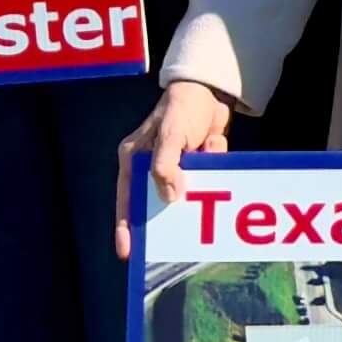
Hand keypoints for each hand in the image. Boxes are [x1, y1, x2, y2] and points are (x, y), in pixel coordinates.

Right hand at [123, 76, 235, 259]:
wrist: (211, 89)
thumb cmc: (181, 108)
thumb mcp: (169, 135)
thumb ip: (165, 165)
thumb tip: (169, 196)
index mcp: (134, 159)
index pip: (127, 199)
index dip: (126, 226)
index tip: (127, 251)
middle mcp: (151, 166)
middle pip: (155, 202)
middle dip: (166, 219)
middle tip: (171, 247)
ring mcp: (176, 166)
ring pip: (186, 192)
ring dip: (199, 190)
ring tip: (207, 201)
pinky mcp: (198, 163)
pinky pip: (207, 177)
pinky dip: (215, 163)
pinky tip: (214, 141)